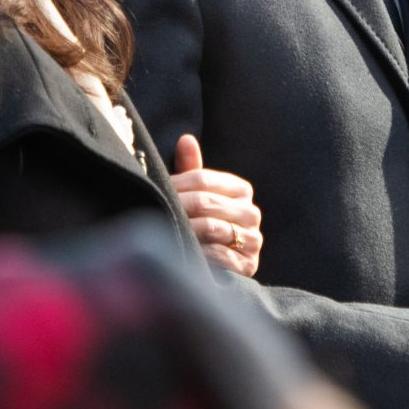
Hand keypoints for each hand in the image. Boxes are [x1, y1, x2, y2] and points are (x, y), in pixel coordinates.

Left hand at [171, 135, 262, 277]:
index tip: (157, 191)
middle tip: (156, 212)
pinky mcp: (248, 265)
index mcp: (241, 190)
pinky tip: (184, 253)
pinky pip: (219, 254)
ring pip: (211, 227)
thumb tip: (186, 139)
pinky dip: (198, 253)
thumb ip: (192, 169)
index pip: (204, 179)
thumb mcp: (197, 196)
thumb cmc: (202, 224)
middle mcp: (252, 213)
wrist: (218, 269)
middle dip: (178, 208)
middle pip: (206, 202)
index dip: (176, 185)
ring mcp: (252, 240)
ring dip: (185, 231)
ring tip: (166, 232)